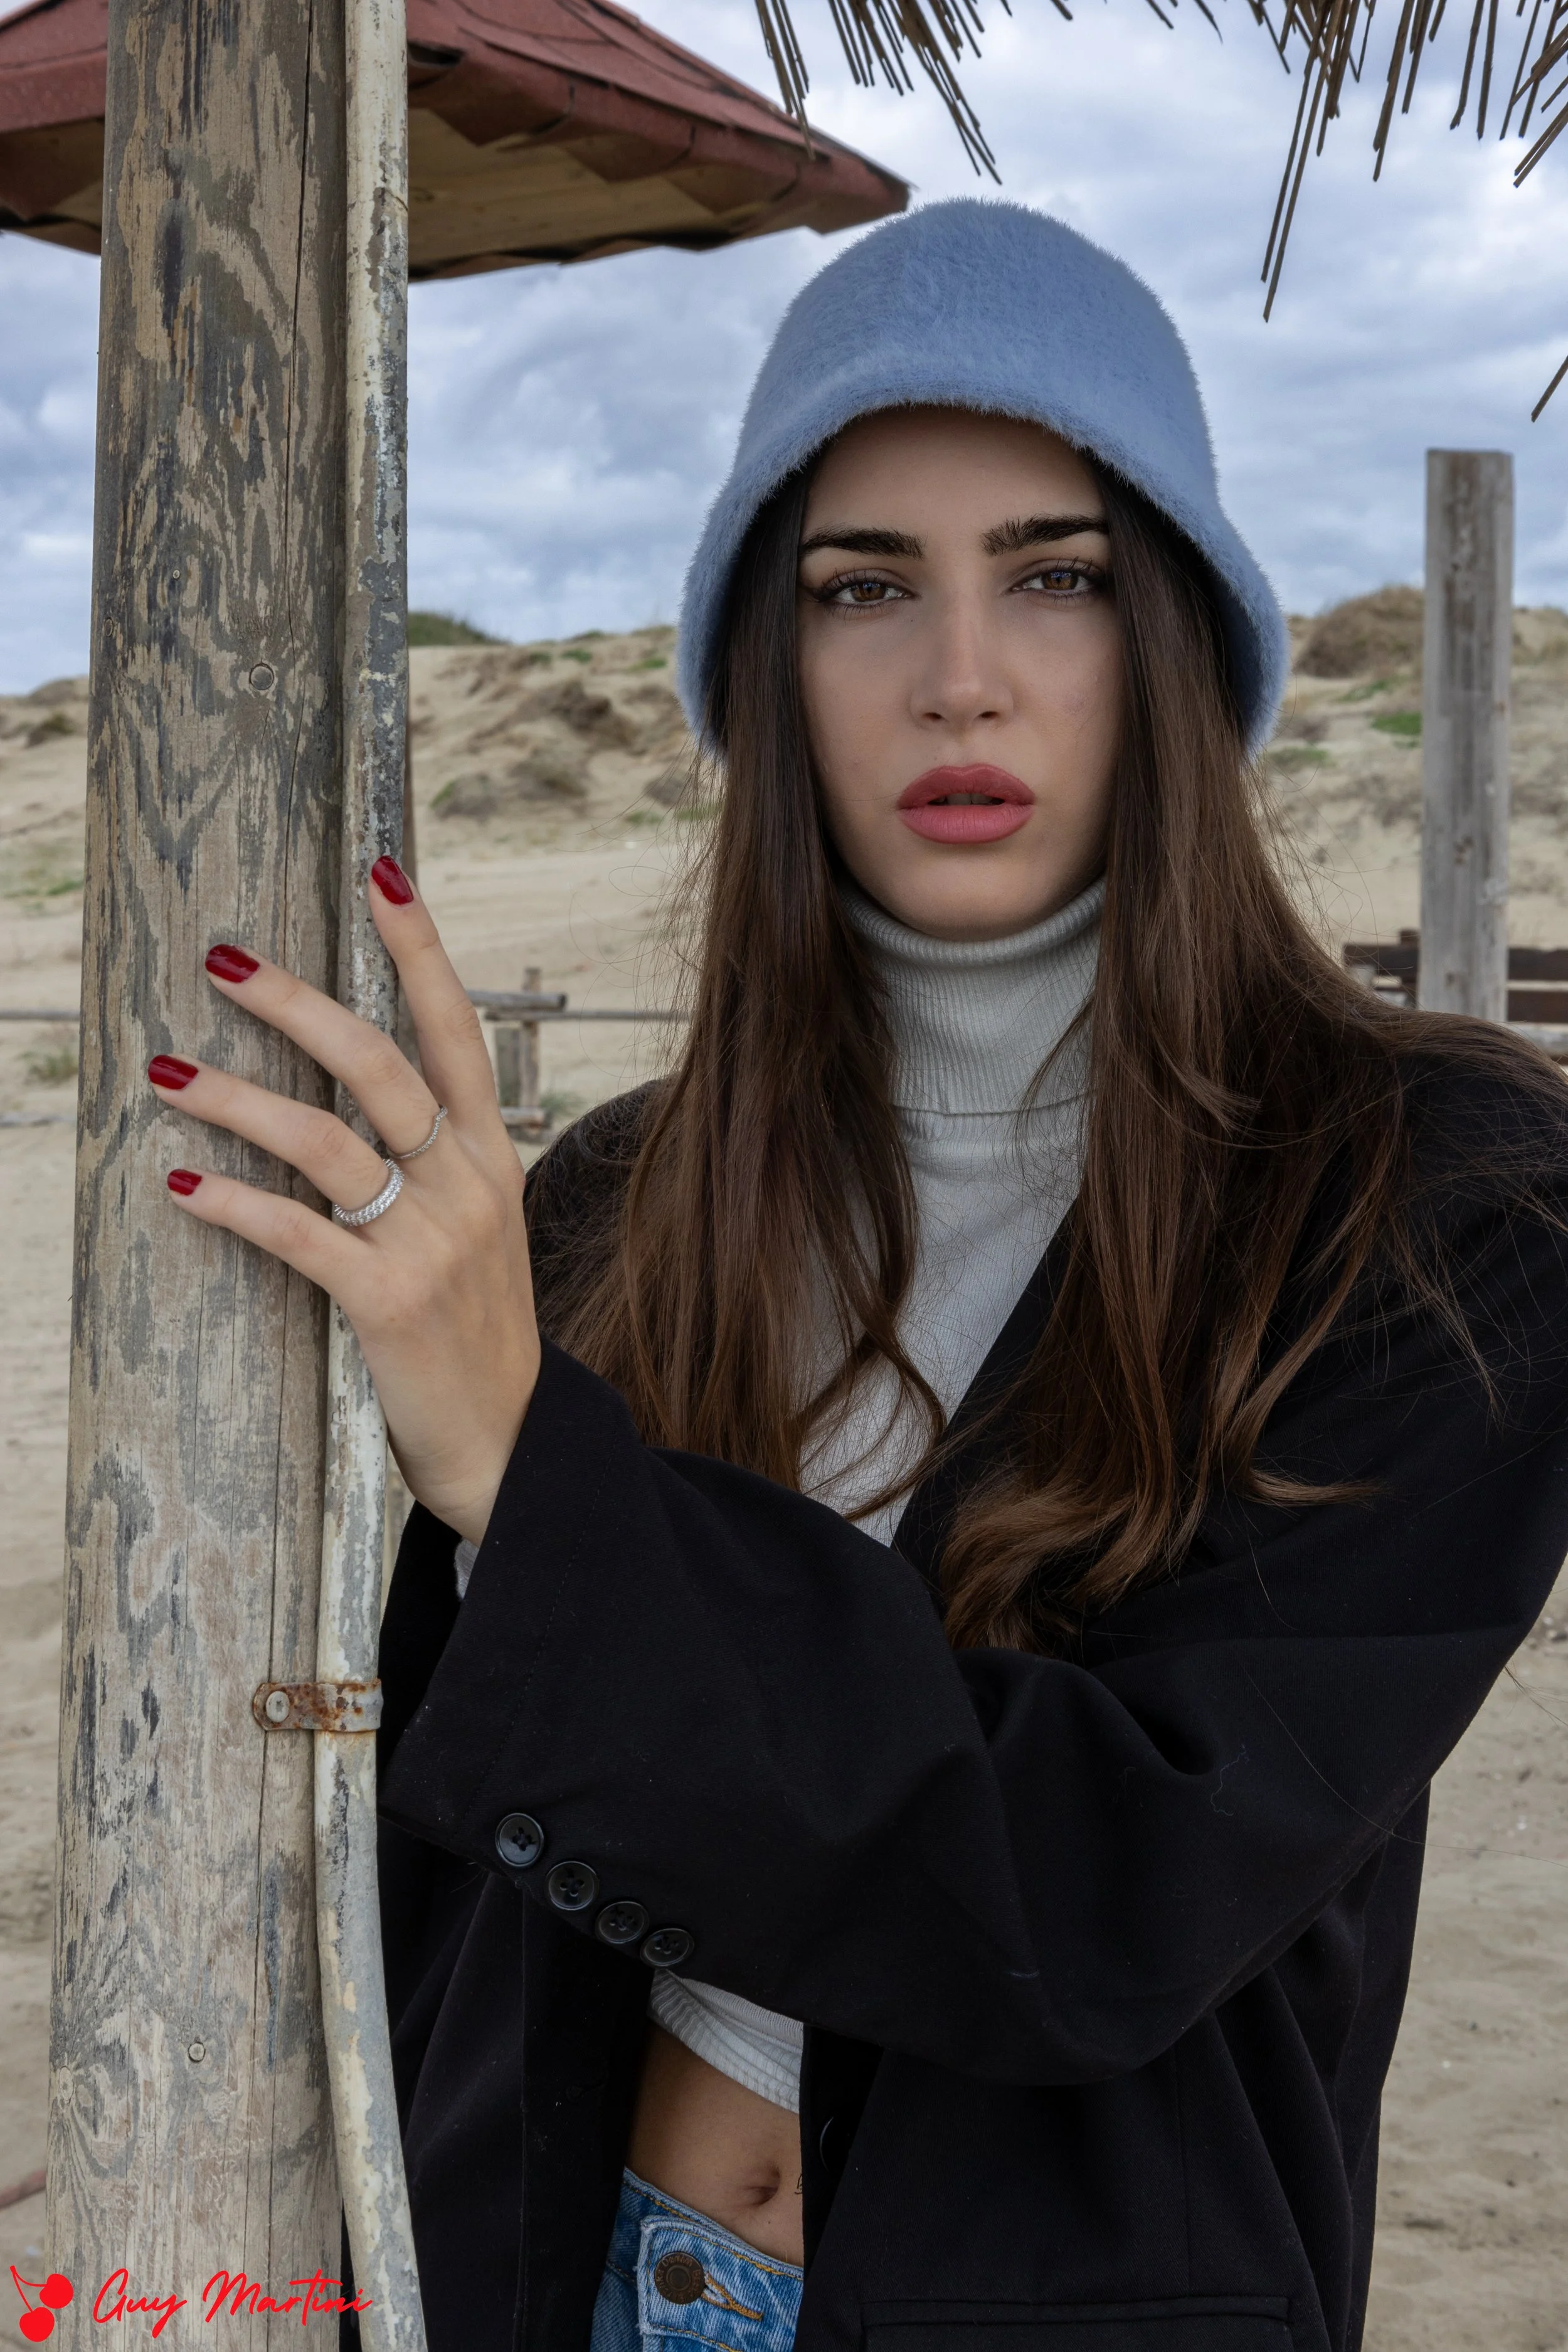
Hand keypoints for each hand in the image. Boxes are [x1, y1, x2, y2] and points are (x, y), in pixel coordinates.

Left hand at [150, 856, 539, 1543]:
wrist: (511, 1442)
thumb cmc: (479, 1329)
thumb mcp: (482, 1227)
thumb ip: (442, 1157)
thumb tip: (378, 1092)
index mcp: (493, 1154)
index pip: (456, 1027)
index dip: (421, 946)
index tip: (382, 872)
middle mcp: (469, 1183)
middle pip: (378, 1061)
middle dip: (294, 1002)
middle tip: (222, 958)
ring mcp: (433, 1241)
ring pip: (324, 1139)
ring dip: (235, 1098)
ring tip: (167, 1070)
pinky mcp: (389, 1300)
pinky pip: (298, 1234)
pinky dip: (234, 1205)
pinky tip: (182, 1185)